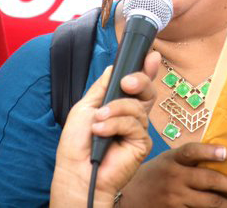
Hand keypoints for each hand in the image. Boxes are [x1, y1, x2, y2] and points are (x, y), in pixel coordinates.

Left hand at [50, 51, 160, 207]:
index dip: (147, 69)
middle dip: (140, 80)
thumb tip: (115, 67)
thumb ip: (103, 87)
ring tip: (98, 121)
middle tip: (126, 83)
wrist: (76, 170)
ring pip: (137, 106)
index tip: (151, 56)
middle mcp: (132, 115)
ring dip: (115, 110)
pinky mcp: (142, 143)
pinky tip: (102, 132)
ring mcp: (138, 129)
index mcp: (120, 104)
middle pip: (147, 90)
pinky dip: (115, 125)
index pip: (138, 84)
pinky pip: (134, 124)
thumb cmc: (77, 143)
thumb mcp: (86, 106)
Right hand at [121, 142, 226, 207]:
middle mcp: (173, 178)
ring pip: (206, 203)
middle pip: (207, 180)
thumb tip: (221, 156)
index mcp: (172, 160)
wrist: (126, 198)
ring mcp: (173, 198)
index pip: (191, 152)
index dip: (209, 151)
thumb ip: (187, 160)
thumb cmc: (153, 176)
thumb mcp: (166, 161)